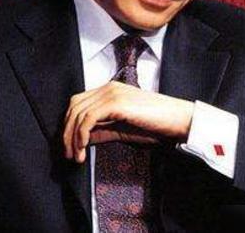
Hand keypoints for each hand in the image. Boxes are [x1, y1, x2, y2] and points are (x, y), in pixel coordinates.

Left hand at [63, 81, 193, 162]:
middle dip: (67, 132)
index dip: (69, 125)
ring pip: (78, 113)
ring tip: (77, 156)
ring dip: (72, 138)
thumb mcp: (121, 129)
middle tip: (70, 155)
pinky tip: (84, 149)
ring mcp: (112, 93)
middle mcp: (108, 88)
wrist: (178, 122)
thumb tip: (81, 140)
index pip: (78, 103)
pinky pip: (88, 118)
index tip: (71, 148)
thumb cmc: (155, 126)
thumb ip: (101, 130)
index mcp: (109, 90)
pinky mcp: (116, 102)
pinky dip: (81, 135)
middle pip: (74, 106)